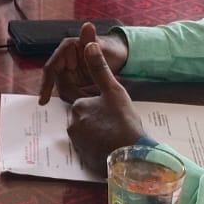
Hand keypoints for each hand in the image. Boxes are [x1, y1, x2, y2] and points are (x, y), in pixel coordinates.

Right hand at [38, 21, 128, 104]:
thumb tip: (88, 25)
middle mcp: (64, 59)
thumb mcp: (101, 46)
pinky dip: (77, 97)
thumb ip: (92, 39)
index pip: (51, 68)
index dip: (46, 84)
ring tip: (90, 100)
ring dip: (74, 96)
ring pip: (64, 88)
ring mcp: (68, 70)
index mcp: (66, 49)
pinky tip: (87, 102)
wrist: (118, 57)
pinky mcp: (74, 79)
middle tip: (80, 102)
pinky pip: (71, 91)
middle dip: (67, 93)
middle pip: (57, 82)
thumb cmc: (109, 49)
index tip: (44, 99)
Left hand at [64, 40, 145, 173]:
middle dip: (99, 119)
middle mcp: (72, 125)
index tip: (115, 111)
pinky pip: (90, 148)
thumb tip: (89, 45)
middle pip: (86, 117)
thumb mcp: (114, 91)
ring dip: (99, 132)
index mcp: (78, 107)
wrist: (131, 156)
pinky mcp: (84, 159)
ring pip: (88, 132)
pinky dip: (99, 146)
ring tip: (117, 134)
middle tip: (117, 122)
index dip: (102, 104)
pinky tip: (113, 146)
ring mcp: (77, 144)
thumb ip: (99, 68)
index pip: (86, 101)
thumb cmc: (123, 121)